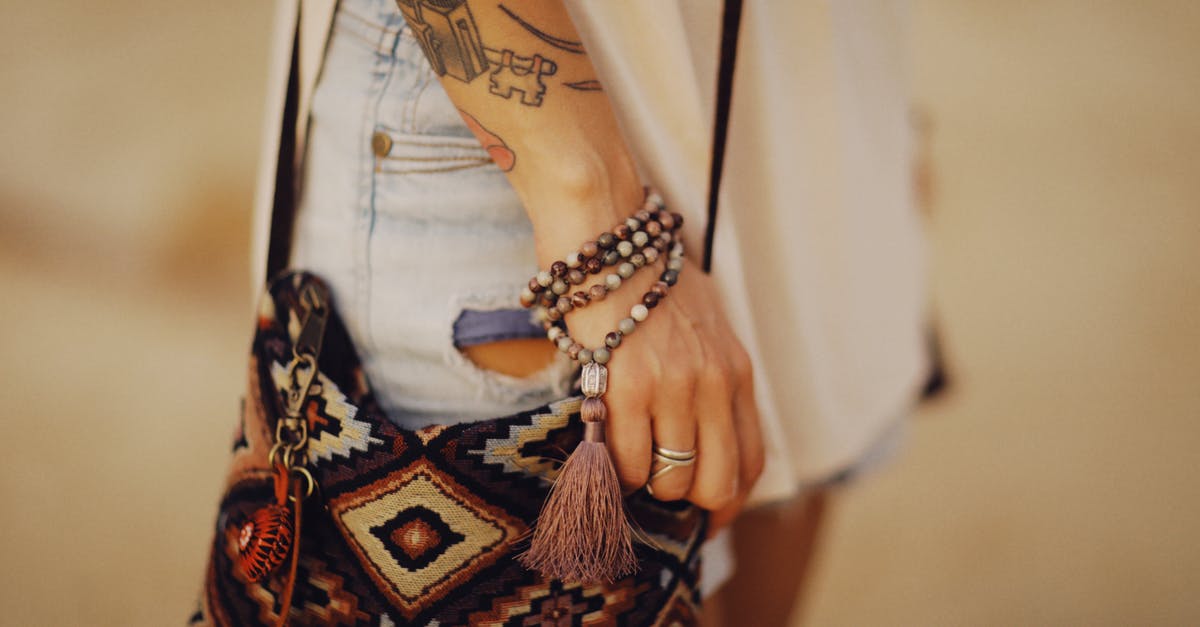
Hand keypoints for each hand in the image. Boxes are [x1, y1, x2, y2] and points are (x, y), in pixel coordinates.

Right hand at [563, 256, 764, 533]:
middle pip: (718, 485)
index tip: (707, 516)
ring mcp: (673, 387)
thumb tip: (698, 433)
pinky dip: (614, 472)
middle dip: (689, 506)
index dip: (729, 502)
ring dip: (645, 484)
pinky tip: (602, 449)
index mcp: (738, 370)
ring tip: (625, 460)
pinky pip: (626, 464)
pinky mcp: (626, 387)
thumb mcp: (703, 325)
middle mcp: (714, 383)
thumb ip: (710, 376)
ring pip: (669, 480)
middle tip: (661, 502)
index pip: (752, 462)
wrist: (606, 230)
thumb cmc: (645, 276)